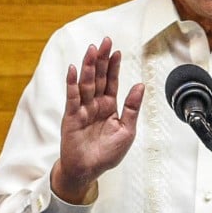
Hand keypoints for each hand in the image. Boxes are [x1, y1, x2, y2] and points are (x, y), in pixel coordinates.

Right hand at [50, 37, 144, 203]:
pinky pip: (72, 97)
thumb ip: (132, 108)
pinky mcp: (71, 116)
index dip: (113, 67)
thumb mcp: (127, 131)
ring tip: (91, 50)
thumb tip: (140, 86)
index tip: (116, 51)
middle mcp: (95, 105)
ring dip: (88, 67)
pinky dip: (72, 83)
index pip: (111, 82)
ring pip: (86, 84)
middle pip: (98, 78)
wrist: (88, 170)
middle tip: (104, 42)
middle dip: (101, 60)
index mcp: (109, 107)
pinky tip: (74, 69)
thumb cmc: (107, 154)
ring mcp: (83, 109)